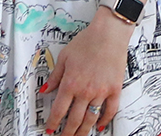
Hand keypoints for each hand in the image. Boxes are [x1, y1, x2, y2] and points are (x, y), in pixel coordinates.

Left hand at [43, 13, 131, 135]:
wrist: (108, 35)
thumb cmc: (86, 42)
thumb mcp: (64, 57)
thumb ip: (55, 76)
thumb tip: (46, 90)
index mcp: (70, 83)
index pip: (59, 109)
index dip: (53, 122)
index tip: (50, 129)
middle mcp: (85, 91)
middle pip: (74, 119)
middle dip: (67, 132)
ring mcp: (101, 92)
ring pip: (91, 119)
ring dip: (83, 131)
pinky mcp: (115, 90)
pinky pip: (110, 111)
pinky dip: (104, 121)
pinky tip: (99, 127)